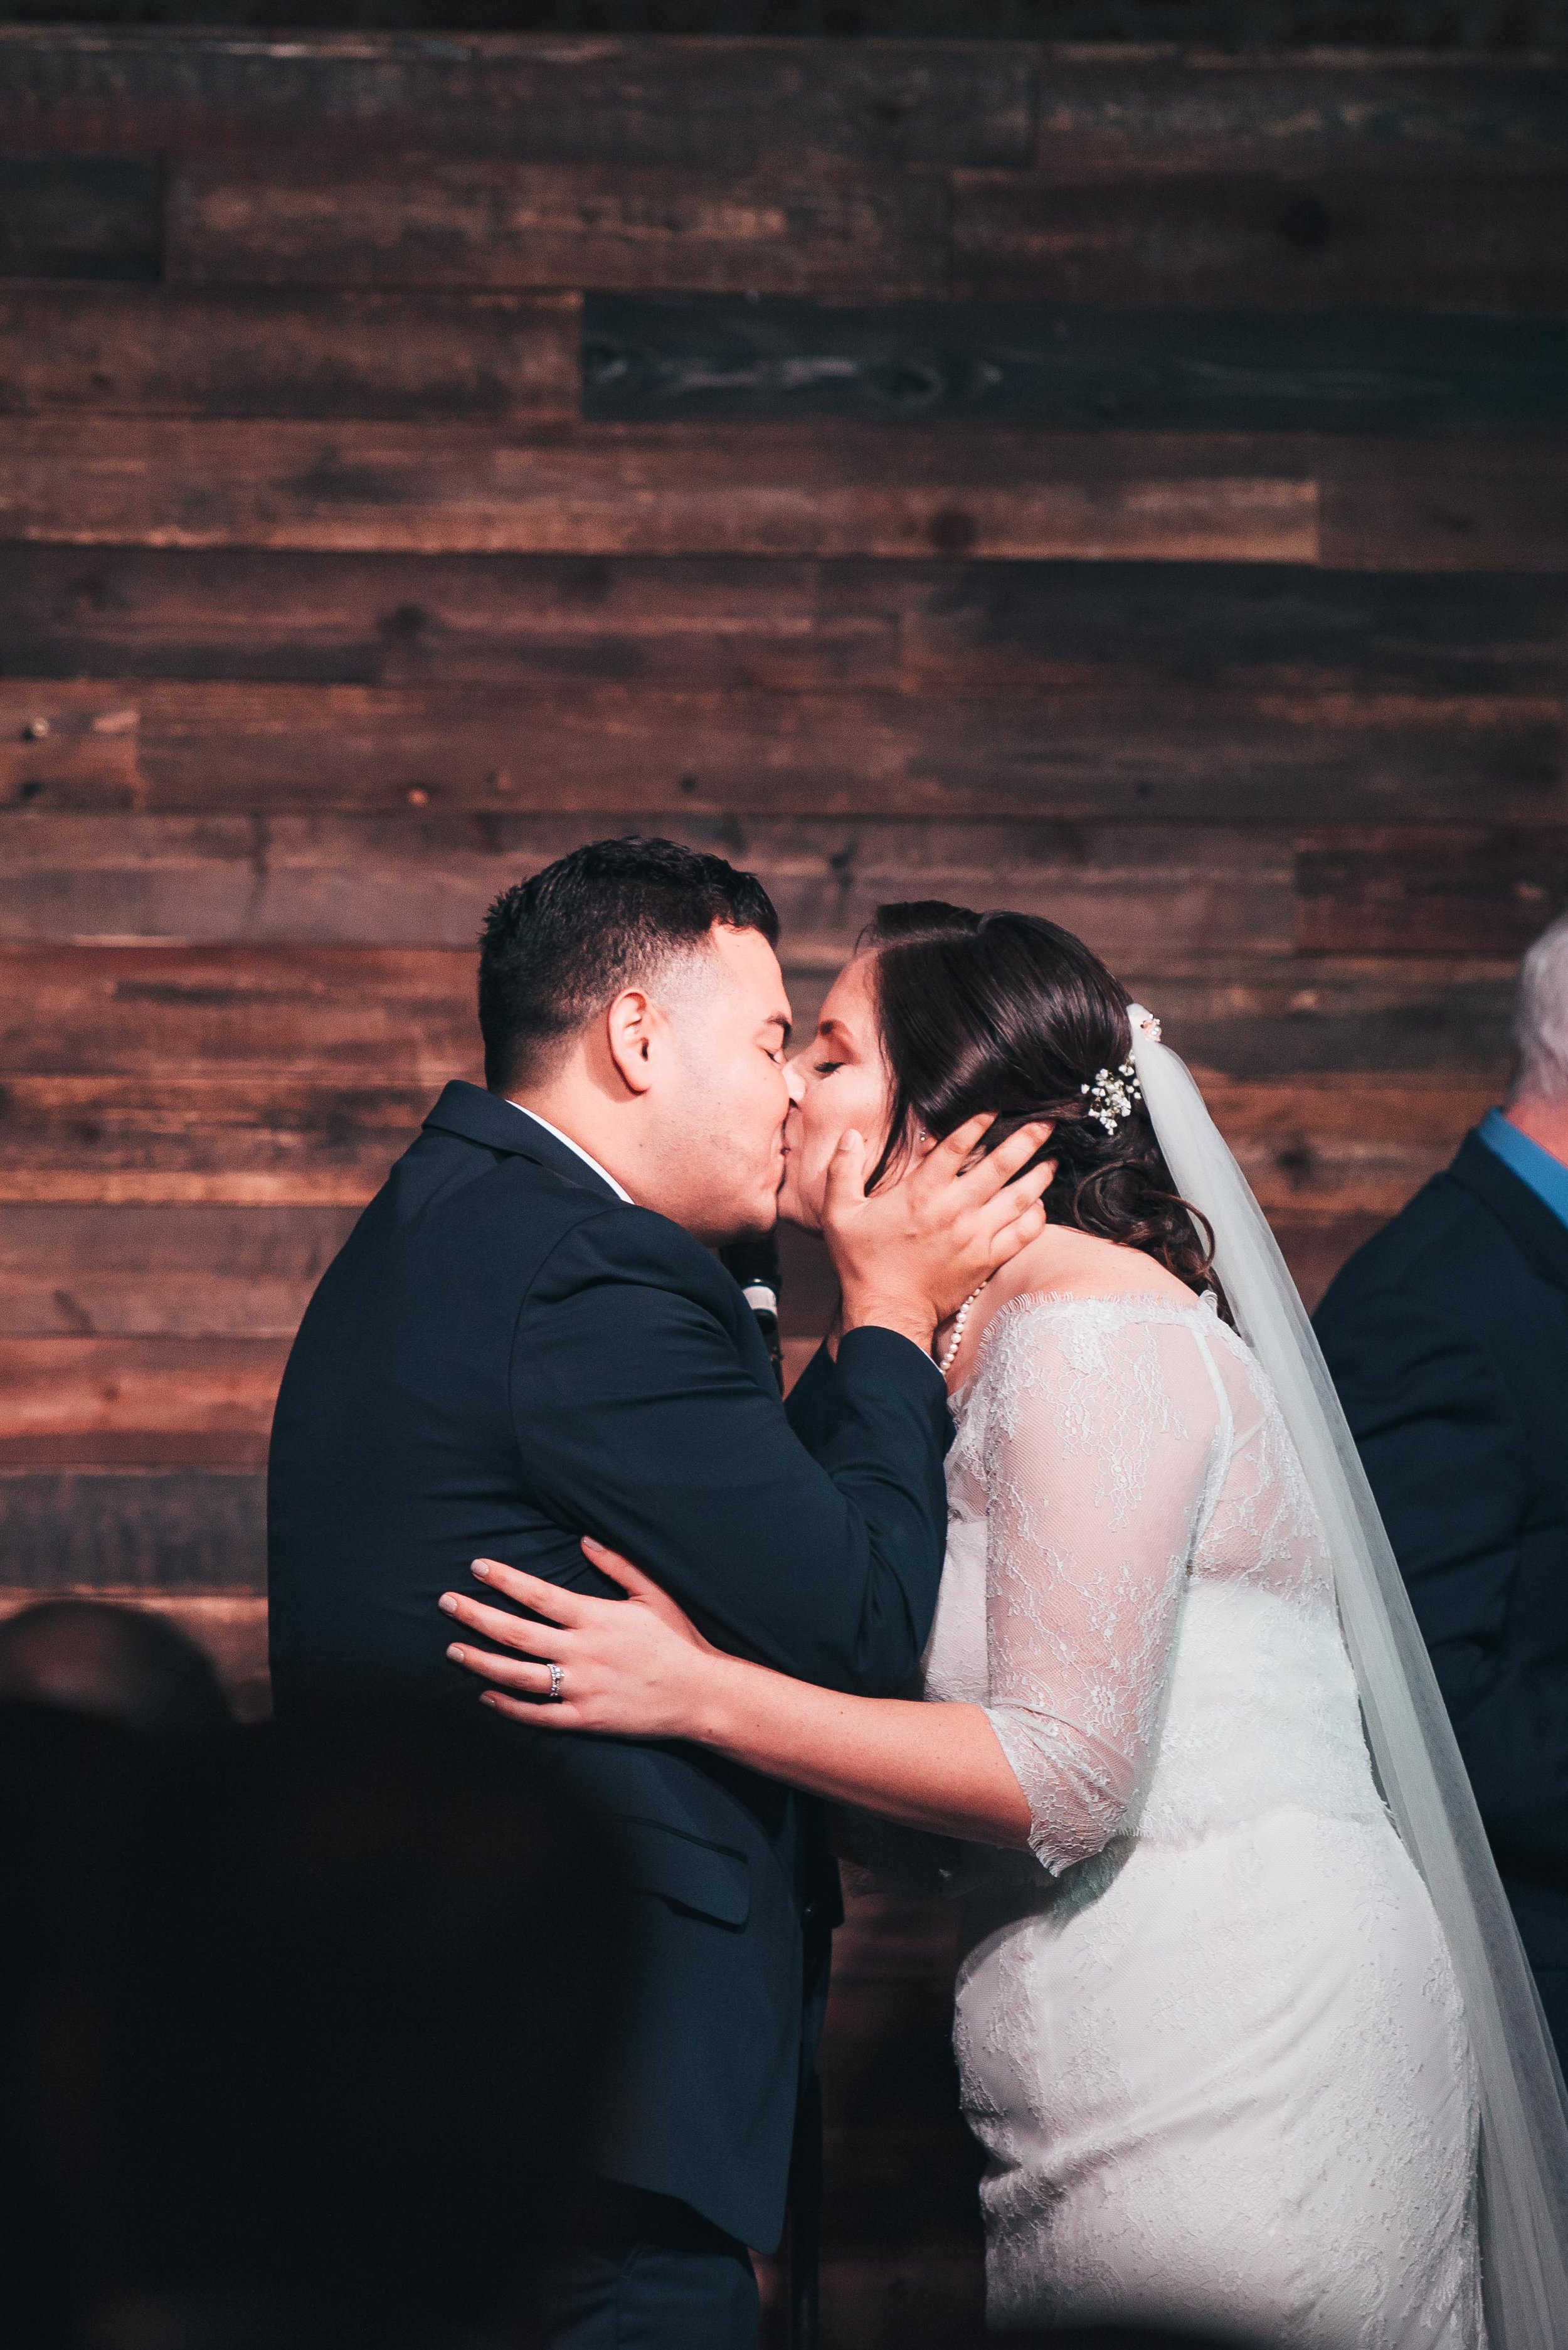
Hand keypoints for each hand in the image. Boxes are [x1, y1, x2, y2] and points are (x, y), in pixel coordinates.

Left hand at [438, 1537, 717, 1736]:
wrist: (701, 1695)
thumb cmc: (679, 1641)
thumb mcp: (653, 1594)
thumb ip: (617, 1565)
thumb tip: (584, 1539)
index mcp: (596, 1618)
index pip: (538, 1595)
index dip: (504, 1580)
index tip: (476, 1568)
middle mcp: (583, 1652)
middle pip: (516, 1632)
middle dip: (476, 1616)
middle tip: (445, 1603)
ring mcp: (582, 1688)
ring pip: (518, 1675)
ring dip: (481, 1661)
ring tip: (451, 1649)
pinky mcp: (585, 1719)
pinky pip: (538, 1715)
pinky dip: (508, 1706)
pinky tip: (485, 1695)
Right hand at [824, 1113, 1053, 1350]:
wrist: (888, 1313)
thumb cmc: (863, 1263)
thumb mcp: (840, 1213)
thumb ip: (843, 1170)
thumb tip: (851, 1135)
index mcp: (921, 1191)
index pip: (958, 1145)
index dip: (980, 1120)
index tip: (998, 1104)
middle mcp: (955, 1208)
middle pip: (1001, 1164)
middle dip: (1027, 1139)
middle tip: (1048, 1120)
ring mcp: (976, 1235)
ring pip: (1019, 1197)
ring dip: (1040, 1175)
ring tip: (1054, 1157)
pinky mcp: (987, 1260)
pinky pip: (1023, 1234)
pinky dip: (1036, 1217)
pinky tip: (1040, 1204)